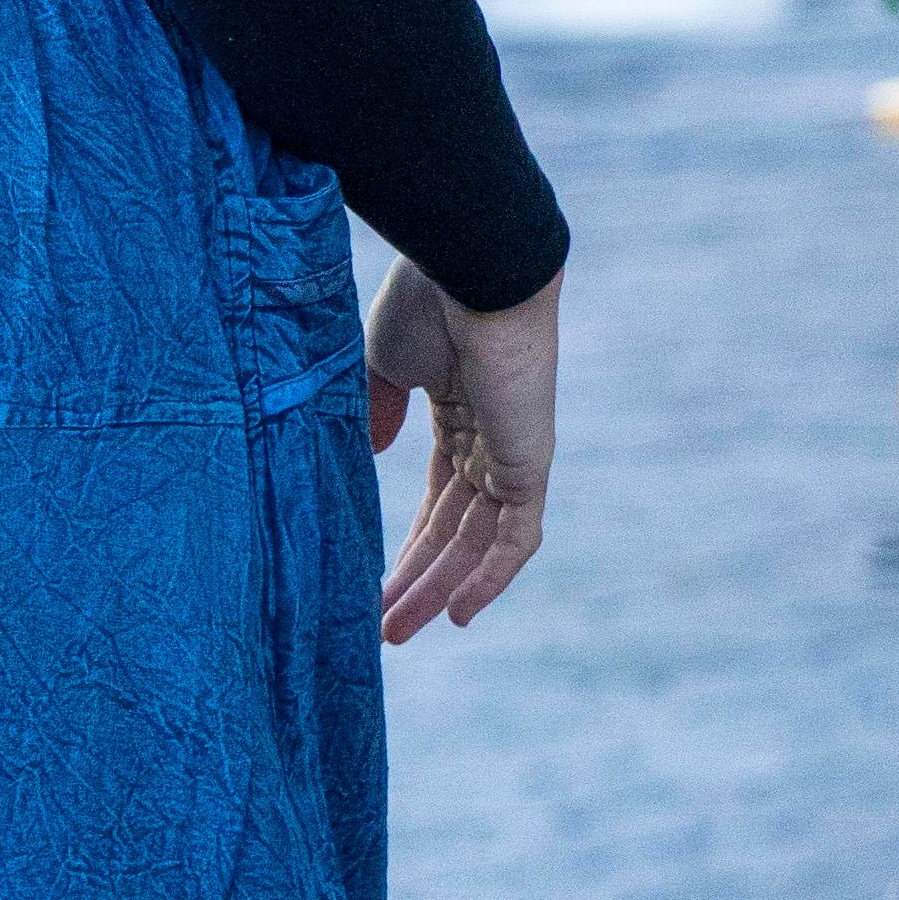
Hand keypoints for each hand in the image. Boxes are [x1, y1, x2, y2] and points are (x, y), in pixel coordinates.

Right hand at [362, 258, 558, 641]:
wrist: (469, 268)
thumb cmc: (423, 301)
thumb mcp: (382, 362)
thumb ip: (376, 411)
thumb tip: (370, 454)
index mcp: (457, 413)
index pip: (438, 497)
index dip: (408, 543)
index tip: (374, 584)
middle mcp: (489, 440)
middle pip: (454, 529)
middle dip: (418, 579)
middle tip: (382, 628)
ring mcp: (511, 453)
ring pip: (477, 543)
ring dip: (439, 589)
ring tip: (398, 631)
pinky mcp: (529, 463)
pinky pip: (515, 537)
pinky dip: (492, 577)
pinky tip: (458, 614)